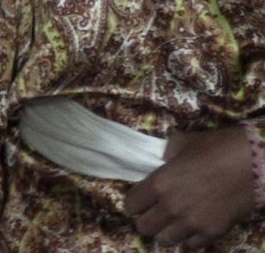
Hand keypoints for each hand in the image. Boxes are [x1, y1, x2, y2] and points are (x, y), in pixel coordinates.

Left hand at [124, 125, 255, 247]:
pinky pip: (192, 245)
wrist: (253, 164)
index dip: (133, 203)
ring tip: (170, 227)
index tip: (138, 202)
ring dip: (165, 233)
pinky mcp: (213, 232)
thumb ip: (167, 153)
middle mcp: (171, 207)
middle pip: (144, 227)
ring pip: (166, 240)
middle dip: (145, 221)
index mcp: (159, 183)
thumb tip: (163, 159)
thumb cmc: (216, 147)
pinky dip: (188, 241)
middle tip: (152, 216)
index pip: (131, 204)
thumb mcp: (183, 142)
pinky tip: (189, 234)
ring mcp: (192, 222)